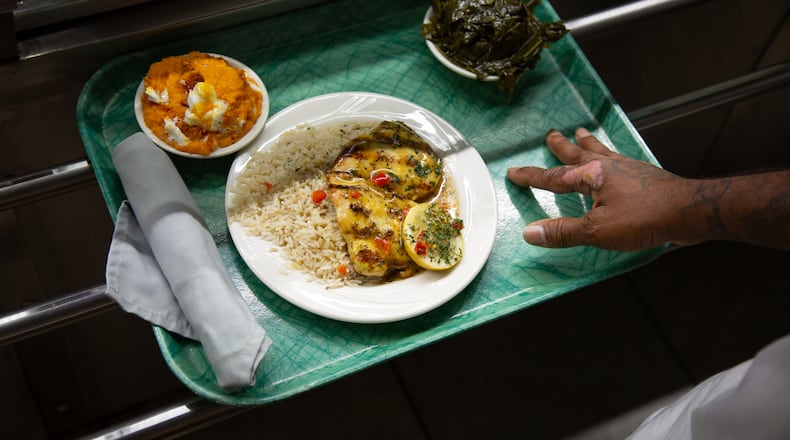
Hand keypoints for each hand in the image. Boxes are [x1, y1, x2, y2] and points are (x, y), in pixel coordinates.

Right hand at [507, 128, 694, 250]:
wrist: (689, 211)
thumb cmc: (643, 219)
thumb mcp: (597, 231)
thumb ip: (563, 232)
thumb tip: (529, 233)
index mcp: (591, 177)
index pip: (553, 177)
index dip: (531, 176)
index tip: (513, 172)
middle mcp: (607, 166)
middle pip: (577, 154)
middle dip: (561, 147)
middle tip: (551, 135)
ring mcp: (627, 168)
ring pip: (600, 150)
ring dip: (587, 143)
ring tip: (580, 133)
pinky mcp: (644, 175)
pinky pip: (619, 158)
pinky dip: (609, 153)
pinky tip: (615, 158)